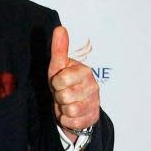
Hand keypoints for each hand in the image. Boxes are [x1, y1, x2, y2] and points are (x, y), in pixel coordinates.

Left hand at [47, 26, 99, 140]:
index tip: (59, 81)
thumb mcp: (58, 66)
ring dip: (62, 108)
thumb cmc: (64, 82)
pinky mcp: (92, 118)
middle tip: (62, 93)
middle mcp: (93, 87)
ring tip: (66, 103)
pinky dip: (66, 120)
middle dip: (59, 96)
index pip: (61, 80)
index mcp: (85, 72)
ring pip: (70, 110)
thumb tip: (60, 28)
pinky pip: (73, 122)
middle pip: (65, 96)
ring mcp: (94, 103)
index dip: (55, 82)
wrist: (71, 104)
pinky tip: (69, 114)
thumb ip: (59, 49)